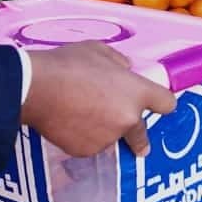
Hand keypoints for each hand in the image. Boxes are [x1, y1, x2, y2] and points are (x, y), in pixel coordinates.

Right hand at [21, 41, 175, 157]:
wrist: (34, 89)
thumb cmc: (66, 64)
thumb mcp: (99, 51)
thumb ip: (119, 63)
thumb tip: (126, 71)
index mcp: (137, 92)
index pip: (167, 103)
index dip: (161, 103)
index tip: (157, 105)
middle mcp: (128, 118)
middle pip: (143, 134)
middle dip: (139, 138)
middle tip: (138, 143)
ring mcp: (108, 137)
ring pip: (111, 138)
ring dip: (103, 131)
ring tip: (79, 113)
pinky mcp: (87, 150)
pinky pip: (90, 145)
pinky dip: (83, 138)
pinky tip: (68, 122)